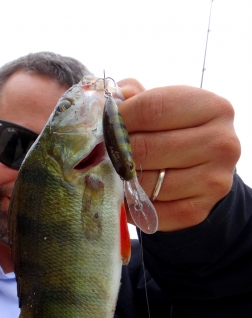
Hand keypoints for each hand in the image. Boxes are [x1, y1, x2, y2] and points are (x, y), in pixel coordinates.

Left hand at [118, 80, 240, 231]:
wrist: (203, 175)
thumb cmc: (176, 134)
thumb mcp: (164, 107)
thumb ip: (136, 97)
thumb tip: (111, 98)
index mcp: (213, 108)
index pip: (151, 108)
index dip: (119, 118)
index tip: (105, 125)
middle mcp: (221, 144)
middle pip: (145, 147)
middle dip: (117, 151)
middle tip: (104, 152)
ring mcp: (212, 181)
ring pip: (145, 181)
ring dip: (121, 180)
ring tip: (115, 173)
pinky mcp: (197, 212)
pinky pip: (148, 210)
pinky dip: (130, 205)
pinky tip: (126, 195)